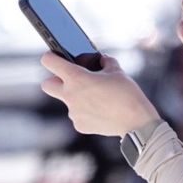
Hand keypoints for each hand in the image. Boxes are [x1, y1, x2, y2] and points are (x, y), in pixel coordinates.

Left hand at [39, 52, 159, 136]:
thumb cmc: (127, 94)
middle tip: (70, 80)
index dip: (50, 57)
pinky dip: (85, 112)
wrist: (136, 122)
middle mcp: (70, 95)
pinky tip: (100, 111)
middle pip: (47, 85)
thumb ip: (105, 62)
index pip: (49, 62)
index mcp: (77, 77)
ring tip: (97, 98)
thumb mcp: (118, 71)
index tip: (54, 58)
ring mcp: (73, 112)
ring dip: (76, 98)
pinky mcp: (79, 125)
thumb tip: (102, 60)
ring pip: (66, 101)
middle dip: (54, 81)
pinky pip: (77, 115)